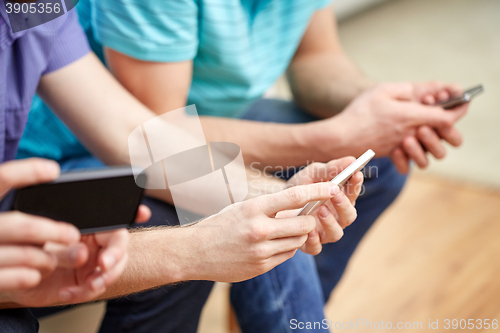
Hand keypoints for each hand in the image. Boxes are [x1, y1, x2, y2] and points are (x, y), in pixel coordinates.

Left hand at [0, 158, 150, 306]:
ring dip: (104, 278)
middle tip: (104, 265)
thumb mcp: (38, 240)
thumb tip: (82, 253)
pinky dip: (83, 293)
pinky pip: (93, 288)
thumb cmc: (25, 250)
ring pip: (112, 269)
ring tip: (90, 284)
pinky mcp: (85, 281)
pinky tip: (67, 293)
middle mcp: (93, 242)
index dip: (131, 213)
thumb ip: (61, 243)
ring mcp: (92, 262)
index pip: (112, 218)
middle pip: (119, 245)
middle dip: (116, 256)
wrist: (12, 276)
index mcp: (86, 224)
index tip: (143, 212)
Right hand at [183, 182, 340, 281]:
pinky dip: (285, 249)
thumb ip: (269, 208)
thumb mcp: (242, 208)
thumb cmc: (219, 225)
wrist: (195, 252)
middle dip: (309, 220)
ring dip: (297, 236)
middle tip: (306, 217)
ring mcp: (261, 251)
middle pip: (304, 224)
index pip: (295, 197)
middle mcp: (259, 229)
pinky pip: (287, 256)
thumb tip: (300, 207)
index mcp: (254, 208)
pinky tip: (271, 245)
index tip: (333, 188)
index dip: (318, 192)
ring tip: (282, 231)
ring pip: (298, 242)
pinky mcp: (261, 267)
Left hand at [282, 157, 362, 254]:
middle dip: (344, 205)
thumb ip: (330, 169)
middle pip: (348, 216)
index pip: (353, 194)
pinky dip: (314, 240)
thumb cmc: (298, 188)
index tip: (356, 173)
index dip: (356, 185)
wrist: (274, 205)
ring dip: (331, 222)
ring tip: (321, 209)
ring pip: (336, 233)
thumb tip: (352, 160)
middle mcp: (335, 219)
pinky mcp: (309, 244)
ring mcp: (323, 233)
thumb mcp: (312, 174)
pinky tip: (309, 230)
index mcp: (339, 201)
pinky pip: (316, 247)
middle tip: (336, 194)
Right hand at [311, 82, 465, 167]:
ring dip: (431, 143)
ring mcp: (403, 147)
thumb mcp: (382, 90)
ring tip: (420, 131)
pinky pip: (410, 162)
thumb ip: (406, 89)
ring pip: (432, 154)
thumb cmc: (359, 113)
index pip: (449, 117)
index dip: (459, 109)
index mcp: (412, 116)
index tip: (461, 102)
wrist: (341, 138)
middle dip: (449, 129)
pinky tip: (403, 145)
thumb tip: (420, 93)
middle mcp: (412, 134)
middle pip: (447, 137)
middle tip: (440, 118)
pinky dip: (410, 156)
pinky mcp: (393, 154)